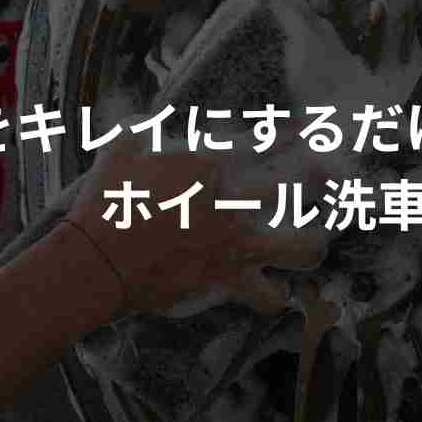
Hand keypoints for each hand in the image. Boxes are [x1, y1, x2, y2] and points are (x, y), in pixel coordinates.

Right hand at [65, 134, 329, 318]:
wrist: (97, 260)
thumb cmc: (106, 200)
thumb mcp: (124, 144)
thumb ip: (149, 127)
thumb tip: (158, 123)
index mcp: (212, 162)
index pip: (265, 141)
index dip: (289, 135)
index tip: (305, 130)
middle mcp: (234, 202)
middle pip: (301, 185)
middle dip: (318, 179)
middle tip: (324, 180)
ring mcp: (237, 245)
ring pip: (303, 247)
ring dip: (312, 244)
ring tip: (312, 242)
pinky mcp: (229, 282)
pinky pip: (269, 298)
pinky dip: (274, 297)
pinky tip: (275, 292)